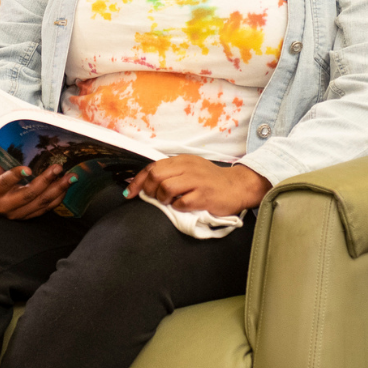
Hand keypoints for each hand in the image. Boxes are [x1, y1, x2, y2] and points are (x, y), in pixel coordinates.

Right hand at [0, 157, 75, 219]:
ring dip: (58, 189)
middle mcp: (4, 206)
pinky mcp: (29, 216)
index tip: (28, 169)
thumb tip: (10, 133)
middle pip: (28, 194)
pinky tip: (67, 185)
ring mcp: (18, 213)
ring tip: (71, 177)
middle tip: (58, 167)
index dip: (15, 176)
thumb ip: (0, 152)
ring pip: (41, 202)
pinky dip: (58, 196)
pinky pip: (46, 208)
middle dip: (45, 181)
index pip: (4, 183)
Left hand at [123, 157, 269, 217]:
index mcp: (181, 160)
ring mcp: (196, 181)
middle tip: (154, 198)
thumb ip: (170, 173)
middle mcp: (188, 168)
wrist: (237, 186)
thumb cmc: (210, 180)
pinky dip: (177, 207)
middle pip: (156, 176)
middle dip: (148, 190)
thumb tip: (145, 183)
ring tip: (169, 201)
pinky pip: (181, 203)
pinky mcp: (204, 196)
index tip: (130, 192)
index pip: (152, 167)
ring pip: (166, 188)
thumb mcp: (189, 169)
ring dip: (162, 198)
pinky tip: (183, 206)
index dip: (138, 181)